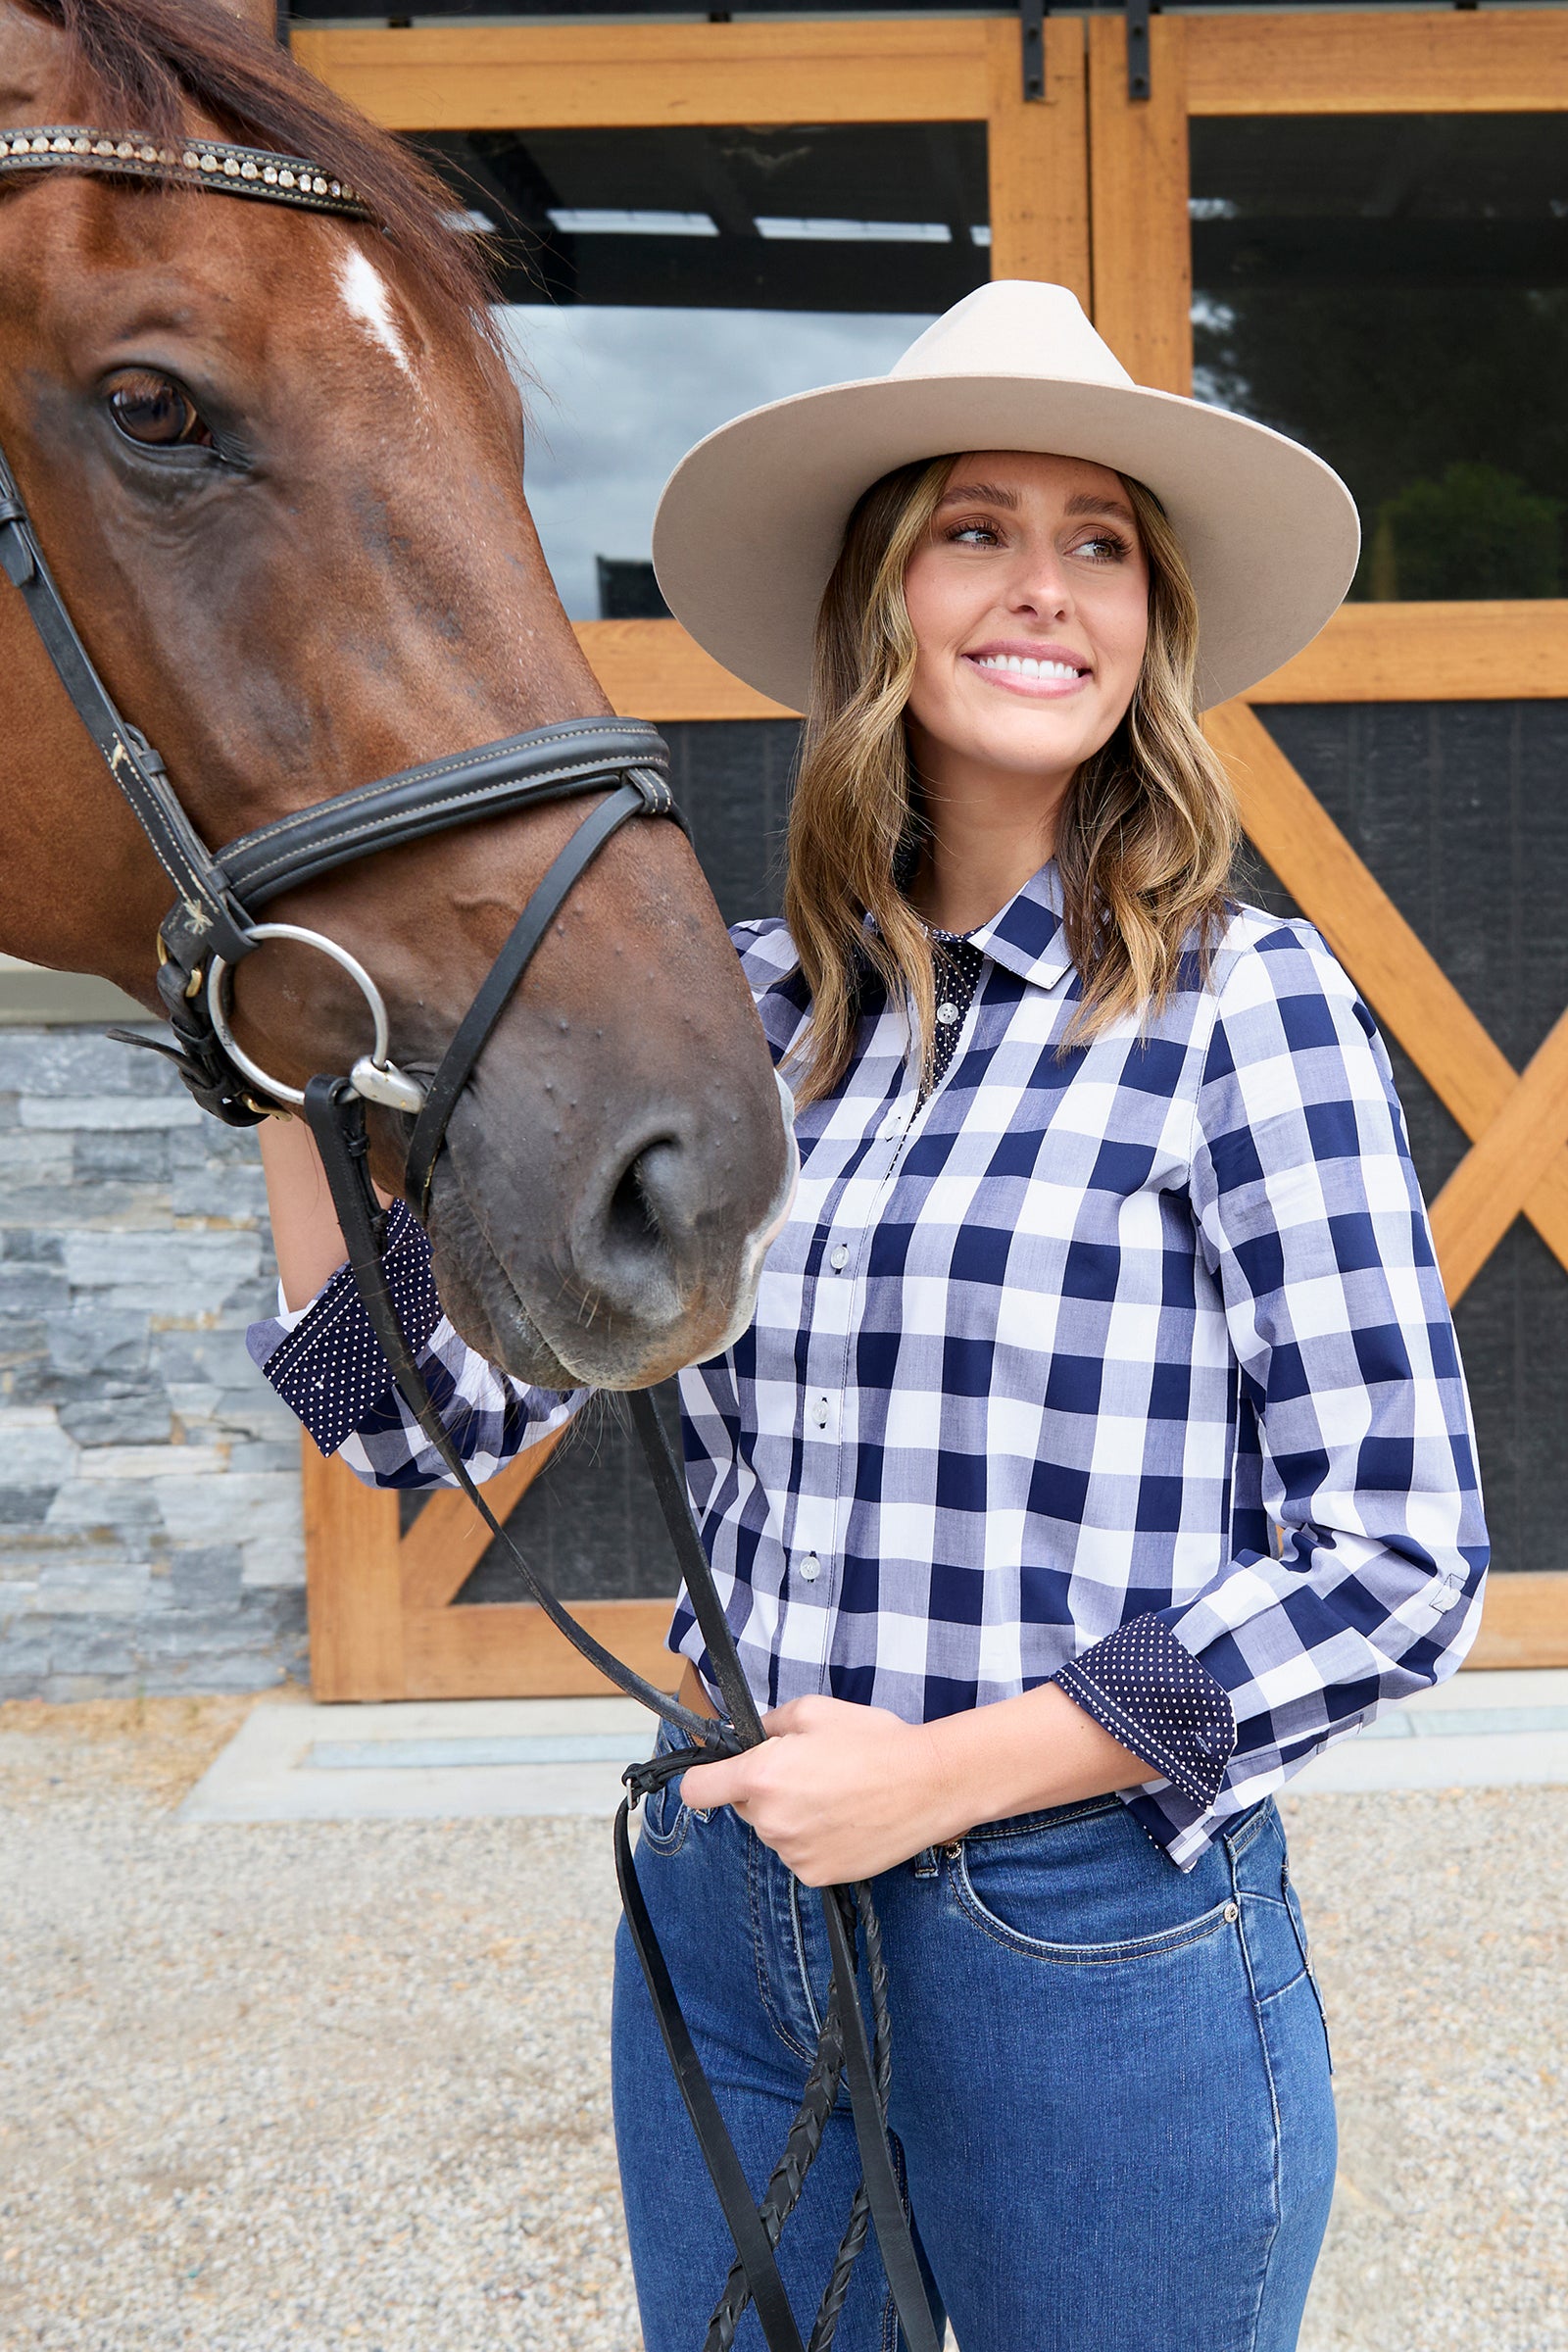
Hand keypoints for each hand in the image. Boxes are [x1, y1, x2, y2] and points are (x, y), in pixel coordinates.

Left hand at [678, 1695, 949, 1885]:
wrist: (928, 1783)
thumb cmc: (875, 1742)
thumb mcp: (814, 1710)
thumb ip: (769, 1723)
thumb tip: (751, 1735)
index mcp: (761, 1776)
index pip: (697, 1790)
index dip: (703, 1779)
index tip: (715, 1776)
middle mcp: (770, 1820)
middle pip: (743, 1807)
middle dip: (763, 1789)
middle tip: (808, 1771)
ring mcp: (793, 1852)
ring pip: (773, 1831)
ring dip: (791, 1815)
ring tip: (835, 1794)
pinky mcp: (817, 1874)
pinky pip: (798, 1854)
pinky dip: (812, 1839)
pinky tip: (844, 1819)